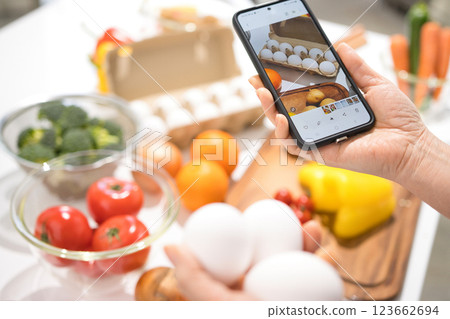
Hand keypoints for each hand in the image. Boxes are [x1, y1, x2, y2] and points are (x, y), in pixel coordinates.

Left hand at [164, 220, 321, 300]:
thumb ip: (193, 278)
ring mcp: (285, 294)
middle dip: (283, 231)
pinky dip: (324, 263)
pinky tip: (327, 253)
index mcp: (234, 290)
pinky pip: (317, 277)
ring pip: (297, 261)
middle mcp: (260, 289)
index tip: (255, 213)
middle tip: (289, 215)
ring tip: (312, 228)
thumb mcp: (216, 304)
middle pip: (271, 252)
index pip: (239, 253)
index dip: (247, 231)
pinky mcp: (310, 298)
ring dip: (308, 242)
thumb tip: (170, 246)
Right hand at [249, 43, 428, 181]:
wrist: (409, 144)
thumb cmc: (396, 119)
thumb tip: (341, 47)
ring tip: (264, 94)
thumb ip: (356, 67)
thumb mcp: (374, 84)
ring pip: (284, 129)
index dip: (282, 86)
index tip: (269, 72)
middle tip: (256, 82)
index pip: (300, 96)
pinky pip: (296, 145)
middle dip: (267, 97)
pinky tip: (283, 118)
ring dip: (270, 112)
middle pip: (286, 111)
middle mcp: (321, 124)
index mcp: (330, 108)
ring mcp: (319, 139)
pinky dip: (285, 133)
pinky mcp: (321, 154)